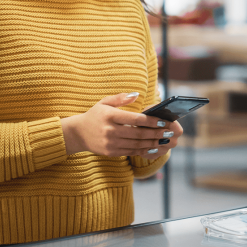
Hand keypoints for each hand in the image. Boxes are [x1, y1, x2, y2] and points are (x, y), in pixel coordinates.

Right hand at [60, 93, 180, 157]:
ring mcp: (110, 143)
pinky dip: (143, 150)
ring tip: (164, 140)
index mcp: (110, 116)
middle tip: (169, 132)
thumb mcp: (104, 102)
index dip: (151, 121)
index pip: (135, 119)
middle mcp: (110, 131)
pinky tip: (153, 147)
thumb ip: (120, 98)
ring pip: (136, 144)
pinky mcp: (110, 152)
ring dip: (152, 143)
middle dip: (156, 133)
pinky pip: (130, 152)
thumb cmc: (95, 115)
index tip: (163, 121)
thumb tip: (136, 94)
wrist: (78, 134)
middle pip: (138, 133)